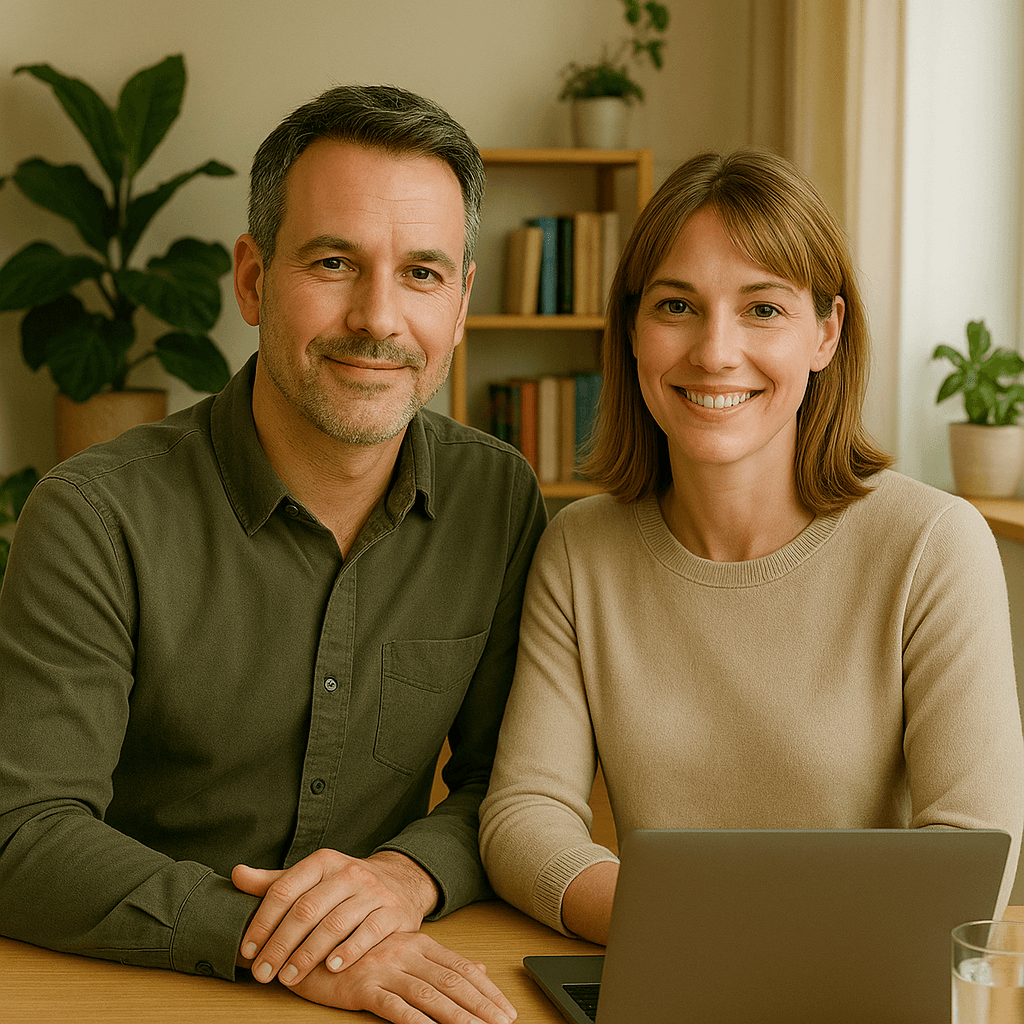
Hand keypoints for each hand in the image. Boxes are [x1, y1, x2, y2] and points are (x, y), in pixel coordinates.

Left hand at [233, 848, 438, 986]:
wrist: (400, 880)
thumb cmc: (344, 885)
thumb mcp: (312, 877)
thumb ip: (275, 882)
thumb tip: (237, 875)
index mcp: (323, 862)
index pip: (285, 890)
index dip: (263, 922)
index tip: (248, 950)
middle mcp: (348, 873)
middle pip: (306, 910)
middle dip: (280, 945)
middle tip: (263, 973)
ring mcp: (372, 891)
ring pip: (334, 924)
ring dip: (308, 955)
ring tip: (289, 978)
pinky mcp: (393, 911)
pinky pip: (368, 933)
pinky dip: (348, 952)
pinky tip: (332, 968)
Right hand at [287, 930, 516, 1023]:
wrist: (310, 944)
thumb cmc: (359, 951)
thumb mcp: (403, 951)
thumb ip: (440, 961)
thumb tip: (480, 971)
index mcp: (419, 943)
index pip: (462, 969)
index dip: (487, 992)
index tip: (508, 1011)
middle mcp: (407, 952)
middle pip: (453, 983)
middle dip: (482, 1007)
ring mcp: (386, 968)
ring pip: (430, 995)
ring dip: (458, 1017)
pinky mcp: (364, 986)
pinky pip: (395, 1007)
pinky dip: (416, 1021)